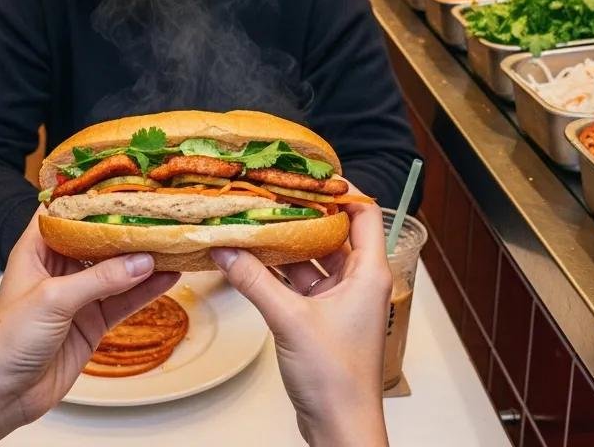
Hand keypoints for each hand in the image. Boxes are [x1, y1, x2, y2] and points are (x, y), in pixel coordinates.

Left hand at [0, 212, 179, 426]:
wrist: (1, 394)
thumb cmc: (8, 338)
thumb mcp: (52, 299)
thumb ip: (99, 279)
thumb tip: (142, 261)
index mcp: (37, 248)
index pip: (66, 212)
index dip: (91, 197)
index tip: (122, 183)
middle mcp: (59, 267)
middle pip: (99, 240)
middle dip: (127, 229)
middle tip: (159, 213)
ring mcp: (78, 295)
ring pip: (117, 271)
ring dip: (143, 260)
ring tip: (173, 242)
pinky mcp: (92, 322)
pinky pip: (124, 300)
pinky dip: (146, 290)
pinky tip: (169, 278)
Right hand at [212, 201, 390, 446]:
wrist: (341, 430)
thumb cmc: (335, 378)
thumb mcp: (290, 320)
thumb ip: (254, 281)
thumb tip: (225, 248)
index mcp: (369, 272)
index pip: (364, 212)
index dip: (340, 188)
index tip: (308, 173)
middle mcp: (359, 280)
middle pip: (333, 230)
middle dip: (301, 211)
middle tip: (270, 191)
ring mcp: (341, 300)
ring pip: (313, 256)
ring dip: (286, 242)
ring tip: (255, 219)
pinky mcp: (322, 317)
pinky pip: (300, 281)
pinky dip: (278, 270)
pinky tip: (251, 258)